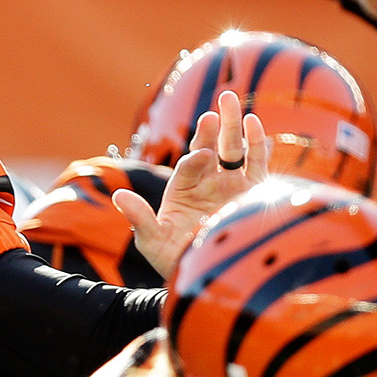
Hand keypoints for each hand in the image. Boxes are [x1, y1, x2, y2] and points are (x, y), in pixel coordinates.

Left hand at [115, 89, 263, 279]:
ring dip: (232, 125)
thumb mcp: (154, 241)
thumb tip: (118, 195)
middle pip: (210, 148)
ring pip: (233, 150)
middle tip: (216, 106)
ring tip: (230, 99)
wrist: (209, 277)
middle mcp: (207, 183)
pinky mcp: (253, 193)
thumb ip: (139, 219)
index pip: (188, 167)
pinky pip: (256, 164)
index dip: (194, 160)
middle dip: (211, 128)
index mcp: (183, 190)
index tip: (202, 156)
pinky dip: (257, 144)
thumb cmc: (177, 260)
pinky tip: (255, 124)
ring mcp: (231, 186)